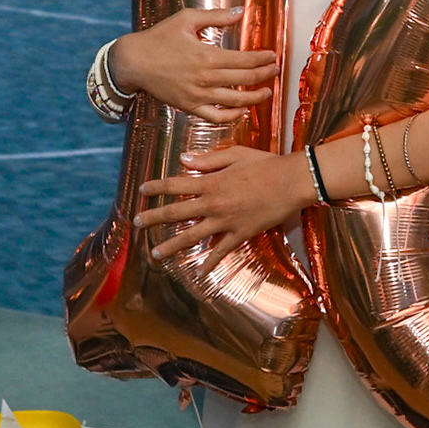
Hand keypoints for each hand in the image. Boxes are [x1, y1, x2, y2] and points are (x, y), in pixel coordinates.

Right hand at [108, 6, 277, 121]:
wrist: (133, 62)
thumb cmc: (159, 37)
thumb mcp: (186, 19)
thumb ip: (216, 16)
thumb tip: (240, 11)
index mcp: (207, 55)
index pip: (245, 60)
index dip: (263, 59)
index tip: (273, 56)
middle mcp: (205, 78)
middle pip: (244, 80)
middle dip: (264, 75)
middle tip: (275, 70)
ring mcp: (197, 95)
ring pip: (235, 101)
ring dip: (255, 97)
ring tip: (267, 92)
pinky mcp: (189, 107)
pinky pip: (216, 117)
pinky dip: (232, 116)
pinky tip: (242, 110)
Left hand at [135, 145, 313, 258]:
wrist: (292, 182)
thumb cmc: (265, 164)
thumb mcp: (234, 155)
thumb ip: (207, 160)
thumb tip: (182, 160)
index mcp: (210, 182)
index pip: (175, 184)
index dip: (156, 187)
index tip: (142, 191)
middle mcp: (213, 204)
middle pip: (176, 212)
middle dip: (153, 218)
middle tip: (136, 223)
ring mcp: (226, 221)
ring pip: (192, 236)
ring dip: (172, 245)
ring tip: (156, 254)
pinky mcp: (241, 233)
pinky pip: (222, 251)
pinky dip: (211, 263)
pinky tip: (201, 272)